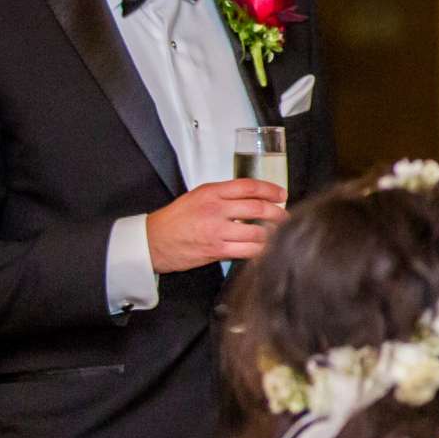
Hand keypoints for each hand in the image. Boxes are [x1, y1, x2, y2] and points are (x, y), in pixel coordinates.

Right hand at [147, 178, 287, 272]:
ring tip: (277, 234)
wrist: (153, 241)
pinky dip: (260, 250)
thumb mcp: (197, 196)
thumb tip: (253, 198)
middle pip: (258, 209)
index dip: (270, 189)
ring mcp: (217, 231)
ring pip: (257, 232)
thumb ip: (223, 195)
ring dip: (272, 234)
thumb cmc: (176, 219)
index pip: (249, 186)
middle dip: (277, 213)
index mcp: (212, 192)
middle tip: (285, 217)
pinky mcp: (217, 251)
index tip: (281, 194)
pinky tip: (265, 249)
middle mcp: (216, 210)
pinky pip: (248, 251)